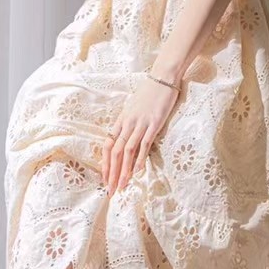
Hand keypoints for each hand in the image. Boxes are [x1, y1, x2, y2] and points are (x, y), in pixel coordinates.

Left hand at [102, 73, 179, 193]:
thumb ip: (130, 123)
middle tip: (111, 190)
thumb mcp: (135, 108)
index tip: (105, 179)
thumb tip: (128, 139)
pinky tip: (138, 171)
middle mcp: (127, 123)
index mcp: (121, 120)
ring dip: (123, 170)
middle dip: (112, 173)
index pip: (108, 145)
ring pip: (127, 151)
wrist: (163, 77)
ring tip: (122, 186)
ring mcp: (140, 123)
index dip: (105, 163)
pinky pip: (144, 144)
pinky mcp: (153, 123)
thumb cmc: (150, 93)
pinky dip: (140, 159)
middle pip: (115, 152)